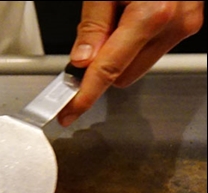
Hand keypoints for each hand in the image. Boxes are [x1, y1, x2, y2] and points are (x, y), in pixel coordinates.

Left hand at [57, 1, 203, 126]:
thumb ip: (92, 26)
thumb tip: (80, 62)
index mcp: (151, 14)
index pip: (108, 70)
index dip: (85, 95)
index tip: (68, 112)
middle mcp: (174, 23)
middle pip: (124, 74)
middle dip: (103, 66)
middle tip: (90, 42)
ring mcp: (186, 25)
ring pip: (138, 65)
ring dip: (121, 53)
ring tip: (119, 15)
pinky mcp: (190, 23)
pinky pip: (153, 48)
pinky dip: (136, 42)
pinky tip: (133, 16)